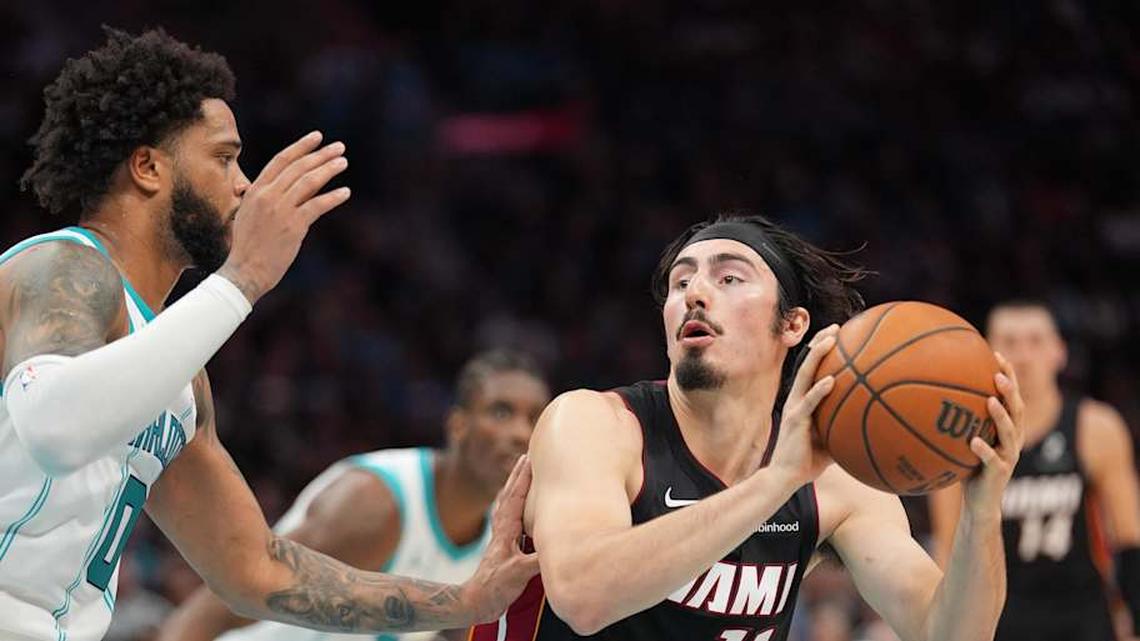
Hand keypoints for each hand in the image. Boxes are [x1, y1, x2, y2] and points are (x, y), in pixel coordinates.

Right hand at [217, 131, 350, 303]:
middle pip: (298, 167)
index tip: (317, 137)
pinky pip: (317, 205)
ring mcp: (280, 210)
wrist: (244, 271)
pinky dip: (333, 197)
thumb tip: (261, 187)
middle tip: (339, 147)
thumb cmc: (246, 246)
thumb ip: (256, 198)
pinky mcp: (294, 226)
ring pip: (309, 182)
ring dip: (328, 169)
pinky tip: (345, 192)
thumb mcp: (246, 215)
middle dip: (320, 154)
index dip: (300, 147)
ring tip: (343, 162)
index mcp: (255, 191)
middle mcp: (267, 196)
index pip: (281, 160)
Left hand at [460, 455, 539, 622]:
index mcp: (506, 530)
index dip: (524, 478)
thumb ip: (537, 561)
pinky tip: (520, 508)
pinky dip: (514, 505)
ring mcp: (501, 537)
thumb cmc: (494, 587)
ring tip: (522, 473)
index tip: (532, 458)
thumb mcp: (518, 574)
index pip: (516, 497)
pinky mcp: (503, 547)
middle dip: (518, 474)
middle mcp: (502, 529)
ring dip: (515, 487)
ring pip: (507, 504)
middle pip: (509, 494)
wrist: (475, 603)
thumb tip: (560, 548)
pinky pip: (509, 518)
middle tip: (526, 455)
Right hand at [767, 324, 838, 488]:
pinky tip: (832, 380)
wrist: (784, 478)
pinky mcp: (794, 420)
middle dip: (820, 343)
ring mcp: (794, 408)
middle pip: (807, 364)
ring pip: (805, 375)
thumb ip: (844, 429)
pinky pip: (809, 402)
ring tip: (831, 341)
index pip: (811, 370)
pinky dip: (820, 390)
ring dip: (817, 356)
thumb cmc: (807, 462)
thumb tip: (873, 426)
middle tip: (837, 328)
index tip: (839, 335)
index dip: (821, 351)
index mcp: (802, 401)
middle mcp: (796, 399)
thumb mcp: (831, 441)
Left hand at [962, 352, 1024, 519]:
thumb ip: (955, 418)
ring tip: (990, 400)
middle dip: (1010, 390)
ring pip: (1010, 432)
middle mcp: (1013, 439)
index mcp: (1007, 428)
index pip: (1012, 396)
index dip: (1009, 375)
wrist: (980, 503)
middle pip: (1018, 409)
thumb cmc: (968, 467)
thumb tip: (926, 390)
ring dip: (1001, 416)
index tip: (997, 354)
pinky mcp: (1000, 474)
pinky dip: (984, 450)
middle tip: (998, 373)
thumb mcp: (961, 438)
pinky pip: (993, 460)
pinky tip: (973, 442)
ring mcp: (1009, 456)